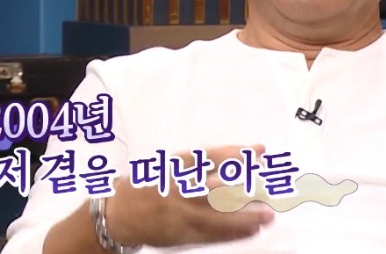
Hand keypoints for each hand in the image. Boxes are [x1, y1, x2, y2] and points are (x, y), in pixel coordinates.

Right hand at [105, 144, 274, 246]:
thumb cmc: (149, 185)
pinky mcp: (179, 234)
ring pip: (216, 216)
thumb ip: (200, 163)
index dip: (234, 153)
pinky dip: (231, 233)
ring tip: (267, 216)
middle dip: (244, 187)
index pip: (208, 157)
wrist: (117, 213)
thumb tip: (240, 156)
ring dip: (243, 217)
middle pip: (215, 187)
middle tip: (268, 185)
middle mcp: (177, 189)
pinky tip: (250, 231)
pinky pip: (209, 235)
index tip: (258, 151)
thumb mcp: (169, 166)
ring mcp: (178, 213)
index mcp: (174, 167)